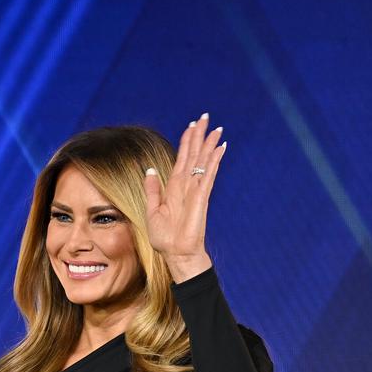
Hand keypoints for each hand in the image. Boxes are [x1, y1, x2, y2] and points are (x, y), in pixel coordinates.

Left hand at [146, 113, 224, 282]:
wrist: (176, 254)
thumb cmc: (165, 237)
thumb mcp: (152, 211)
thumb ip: (152, 190)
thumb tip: (150, 169)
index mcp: (174, 187)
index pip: (182, 159)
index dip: (186, 142)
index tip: (191, 126)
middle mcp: (186, 185)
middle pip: (194, 155)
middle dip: (199, 136)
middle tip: (205, 117)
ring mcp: (196, 190)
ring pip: (203, 162)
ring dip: (209, 144)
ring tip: (216, 128)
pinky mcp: (202, 197)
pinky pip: (209, 175)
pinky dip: (214, 161)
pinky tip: (220, 148)